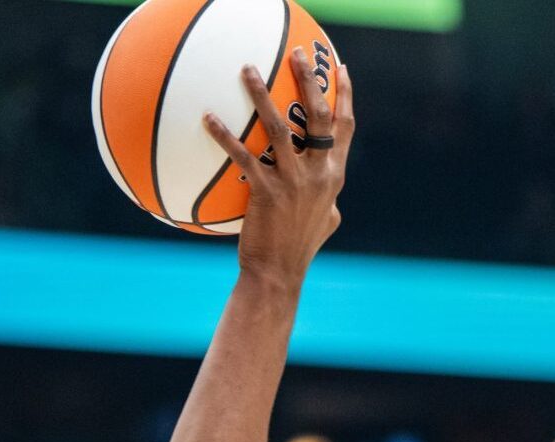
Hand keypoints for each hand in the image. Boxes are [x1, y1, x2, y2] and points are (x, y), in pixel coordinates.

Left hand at [203, 53, 353, 287]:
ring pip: (279, 126)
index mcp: (334, 175)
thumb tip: (330, 195)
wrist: (279, 275)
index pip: (346, 126)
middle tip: (297, 53)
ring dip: (262, 94)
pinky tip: (208, 118)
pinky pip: (243, 154)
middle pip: (319, 115)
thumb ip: (327, 199)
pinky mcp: (266, 191)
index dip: (345, 95)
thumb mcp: (325, 221)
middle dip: (309, 79)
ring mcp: (294, 181)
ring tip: (247, 70)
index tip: (341, 68)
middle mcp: (319, 173)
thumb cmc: (297, 249)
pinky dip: (224, 134)